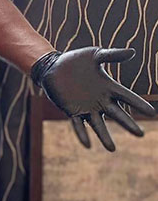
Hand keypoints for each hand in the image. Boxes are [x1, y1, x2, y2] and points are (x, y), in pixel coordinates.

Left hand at [32, 47, 154, 150]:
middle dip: (128, 124)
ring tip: (112, 149)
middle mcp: (100, 100)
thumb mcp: (95, 55)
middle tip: (141, 134)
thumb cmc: (76, 60)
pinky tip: (87, 145)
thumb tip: (132, 52)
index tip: (151, 113)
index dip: (138, 104)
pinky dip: (82, 134)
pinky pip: (78, 125)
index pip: (127, 97)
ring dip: (105, 137)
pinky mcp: (71, 111)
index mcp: (108, 87)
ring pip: (98, 125)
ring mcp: (86, 107)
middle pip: (117, 114)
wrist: (53, 66)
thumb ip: (112, 55)